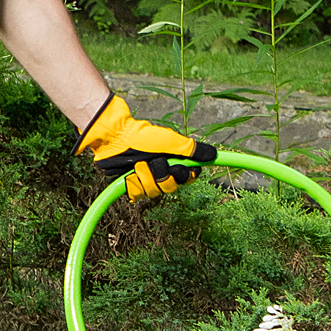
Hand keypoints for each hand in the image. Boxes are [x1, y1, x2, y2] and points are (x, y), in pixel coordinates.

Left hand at [75, 92, 215, 199]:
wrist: (116, 139)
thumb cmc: (143, 137)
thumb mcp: (171, 141)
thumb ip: (191, 149)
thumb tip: (214, 154)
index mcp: (173, 162)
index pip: (188, 177)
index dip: (187, 176)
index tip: (186, 170)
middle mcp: (161, 172)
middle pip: (172, 186)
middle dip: (163, 174)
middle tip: (155, 160)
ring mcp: (146, 179)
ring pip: (154, 191)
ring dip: (147, 176)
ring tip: (139, 163)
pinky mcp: (132, 185)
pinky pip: (138, 194)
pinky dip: (135, 182)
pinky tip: (130, 172)